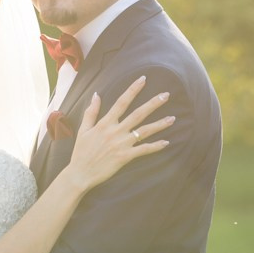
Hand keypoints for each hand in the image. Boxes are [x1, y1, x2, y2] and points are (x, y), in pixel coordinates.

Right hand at [66, 76, 173, 190]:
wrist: (80, 173)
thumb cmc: (81, 152)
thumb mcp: (83, 130)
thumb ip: (91, 112)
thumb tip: (96, 94)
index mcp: (105, 124)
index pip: (121, 102)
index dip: (133, 90)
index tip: (143, 79)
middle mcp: (115, 131)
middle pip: (138, 114)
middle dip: (153, 103)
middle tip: (166, 95)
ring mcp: (121, 144)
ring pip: (144, 131)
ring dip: (160, 124)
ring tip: (173, 118)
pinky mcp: (125, 156)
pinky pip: (144, 150)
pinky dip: (155, 146)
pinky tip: (166, 142)